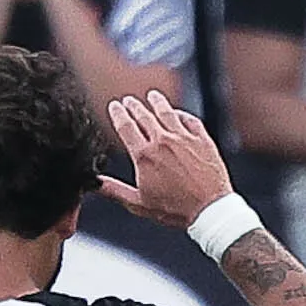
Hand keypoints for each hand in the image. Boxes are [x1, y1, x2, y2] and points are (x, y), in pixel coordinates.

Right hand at [96, 86, 238, 223]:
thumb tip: (96, 184)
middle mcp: (163, 142)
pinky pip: (190, 120)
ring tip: (152, 96)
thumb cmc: (176, 210)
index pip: (126, 126)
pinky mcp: (202, 140)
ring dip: (157, 102)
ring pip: (167, 112)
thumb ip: (115, 191)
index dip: (118, 114)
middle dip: (134, 106)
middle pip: (144, 116)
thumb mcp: (139, 204)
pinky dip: (181, 113)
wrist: (209, 209)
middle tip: (129, 100)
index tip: (115, 106)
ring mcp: (184, 138)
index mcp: (144, 155)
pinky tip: (178, 113)